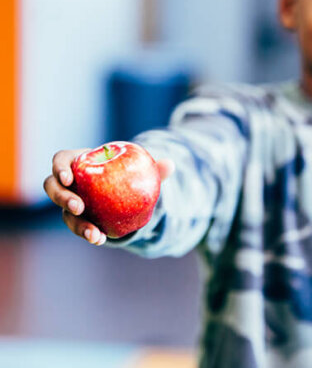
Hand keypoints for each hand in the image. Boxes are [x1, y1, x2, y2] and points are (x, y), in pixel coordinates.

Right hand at [43, 148, 174, 245]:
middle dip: (62, 198)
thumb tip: (171, 164)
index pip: (61, 160)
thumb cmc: (127, 173)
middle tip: (79, 207)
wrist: (124, 192)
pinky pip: (79, 226)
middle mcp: (70, 183)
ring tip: (93, 233)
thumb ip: (152, 168)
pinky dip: (88, 233)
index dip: (59, 168)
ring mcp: (71, 202)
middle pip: (52, 188)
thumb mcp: (139, 169)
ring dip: (76, 224)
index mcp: (80, 162)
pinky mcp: (79, 219)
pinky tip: (100, 239)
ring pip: (65, 213)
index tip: (69, 178)